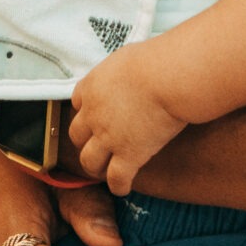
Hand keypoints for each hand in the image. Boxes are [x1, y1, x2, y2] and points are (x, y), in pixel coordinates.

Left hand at [66, 42, 187, 195]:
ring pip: (89, 161)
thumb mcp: (128, 57)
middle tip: (98, 145)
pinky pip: (116, 179)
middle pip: (77, 134)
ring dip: (95, 166)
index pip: (77, 103)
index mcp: (92, 87)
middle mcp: (94, 114)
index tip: (95, 116)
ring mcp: (108, 137)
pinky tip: (123, 188)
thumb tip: (133, 69)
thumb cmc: (156, 61)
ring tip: (105, 170)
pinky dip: (118, 185)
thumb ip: (122, 70)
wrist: (168, 77)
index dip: (86, 112)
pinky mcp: (128, 155)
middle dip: (85, 141)